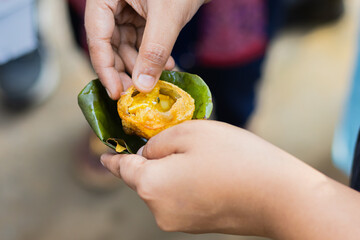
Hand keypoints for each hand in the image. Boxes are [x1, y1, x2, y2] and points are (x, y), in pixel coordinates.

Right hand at [85, 0, 205, 98]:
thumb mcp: (167, 16)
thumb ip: (153, 51)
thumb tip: (142, 86)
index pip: (96, 36)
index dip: (105, 68)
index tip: (116, 93)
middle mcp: (113, 2)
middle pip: (109, 43)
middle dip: (124, 70)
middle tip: (136, 93)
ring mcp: (128, 9)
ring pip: (126, 45)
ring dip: (141, 65)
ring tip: (156, 79)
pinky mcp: (143, 16)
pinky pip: (141, 41)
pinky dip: (152, 56)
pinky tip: (166, 65)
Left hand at [100, 120, 306, 235]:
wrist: (280, 198)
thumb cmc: (234, 157)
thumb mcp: (190, 133)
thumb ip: (158, 142)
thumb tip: (147, 153)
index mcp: (151, 185)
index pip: (123, 168)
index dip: (112, 158)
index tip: (104, 154)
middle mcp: (158, 210)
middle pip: (145, 178)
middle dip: (151, 159)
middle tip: (172, 139)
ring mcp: (178, 222)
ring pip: (163, 187)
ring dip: (171, 171)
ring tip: (199, 155)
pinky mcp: (196, 225)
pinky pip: (179, 198)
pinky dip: (184, 183)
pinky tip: (208, 172)